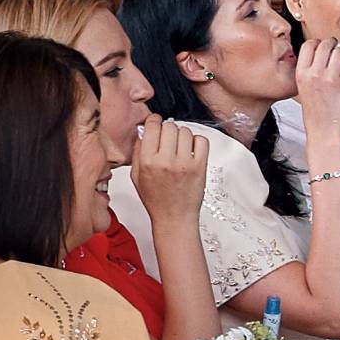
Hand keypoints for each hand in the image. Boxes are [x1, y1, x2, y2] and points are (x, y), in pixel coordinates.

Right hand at [130, 113, 208, 227]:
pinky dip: (197, 141)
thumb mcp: (136, 175)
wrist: (174, 218)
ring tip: (179, 146)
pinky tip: (191, 150)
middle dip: (168, 128)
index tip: (156, 122)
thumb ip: (138, 151)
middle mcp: (166, 161)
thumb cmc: (156, 199)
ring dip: (182, 135)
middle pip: (170, 126)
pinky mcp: (200, 167)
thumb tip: (143, 130)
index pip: (152, 127)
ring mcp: (185, 163)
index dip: (154, 121)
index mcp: (147, 161)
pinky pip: (202, 141)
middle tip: (168, 137)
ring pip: (186, 132)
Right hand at [292, 38, 339, 140]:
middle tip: (335, 47)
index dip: (317, 42)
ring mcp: (331, 78)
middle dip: (331, 44)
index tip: (321, 46)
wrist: (324, 130)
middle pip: (325, 44)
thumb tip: (321, 51)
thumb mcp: (303, 86)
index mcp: (301, 73)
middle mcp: (314, 73)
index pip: (308, 44)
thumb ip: (309, 68)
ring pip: (339, 52)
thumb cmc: (315, 111)